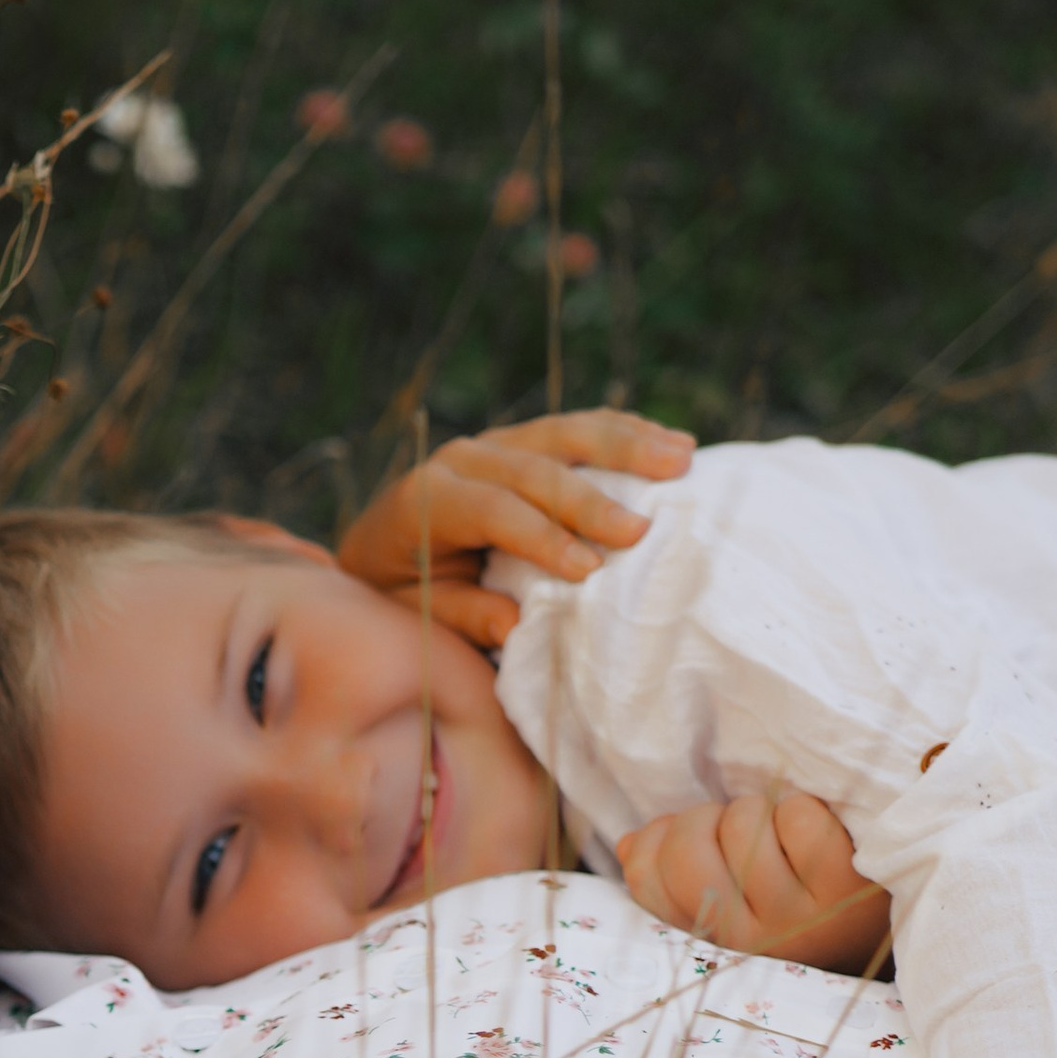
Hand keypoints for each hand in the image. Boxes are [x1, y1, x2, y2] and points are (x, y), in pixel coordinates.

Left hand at [337, 409, 694, 647]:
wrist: (374, 546)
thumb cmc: (399, 591)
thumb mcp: (415, 613)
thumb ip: (462, 614)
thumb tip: (514, 626)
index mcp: (427, 498)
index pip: (492, 510)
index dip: (541, 537)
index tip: (588, 569)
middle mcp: (462, 459)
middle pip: (535, 465)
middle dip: (592, 496)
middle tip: (643, 527)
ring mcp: (494, 443)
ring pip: (565, 433)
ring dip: (627, 444)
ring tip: (682, 460)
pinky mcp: (522, 442)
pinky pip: (578, 431)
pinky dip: (627, 435)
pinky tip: (675, 444)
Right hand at [614, 791, 891, 974]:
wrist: (890, 907)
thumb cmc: (801, 888)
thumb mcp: (734, 889)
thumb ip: (676, 868)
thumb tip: (630, 846)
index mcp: (712, 940)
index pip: (646, 874)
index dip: (664, 836)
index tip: (699, 837)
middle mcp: (747, 942)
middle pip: (688, 846)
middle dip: (712, 817)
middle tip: (745, 828)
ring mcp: (794, 919)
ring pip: (743, 823)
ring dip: (766, 812)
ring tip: (789, 837)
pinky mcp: (839, 890)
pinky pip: (794, 818)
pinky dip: (807, 811)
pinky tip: (823, 837)